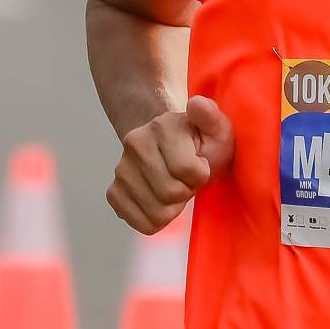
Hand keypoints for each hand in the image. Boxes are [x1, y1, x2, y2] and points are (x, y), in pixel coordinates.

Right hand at [107, 93, 233, 233]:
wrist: (168, 149)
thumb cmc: (199, 143)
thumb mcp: (216, 129)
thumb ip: (211, 117)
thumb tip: (198, 104)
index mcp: (162, 126)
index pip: (188, 171)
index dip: (201, 176)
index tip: (200, 165)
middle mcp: (135, 144)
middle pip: (170, 193)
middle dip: (187, 191)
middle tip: (186, 179)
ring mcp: (121, 169)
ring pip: (156, 213)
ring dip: (173, 207)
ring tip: (173, 186)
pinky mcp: (114, 193)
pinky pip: (141, 224)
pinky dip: (157, 220)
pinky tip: (160, 201)